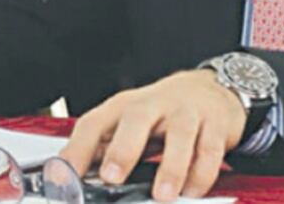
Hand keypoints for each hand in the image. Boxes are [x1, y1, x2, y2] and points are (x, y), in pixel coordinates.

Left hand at [59, 69, 245, 201]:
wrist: (209, 90)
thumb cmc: (163, 112)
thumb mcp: (131, 124)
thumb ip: (107, 147)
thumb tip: (76, 175)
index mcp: (125, 106)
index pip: (94, 122)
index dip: (79, 148)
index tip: (68, 175)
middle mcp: (154, 104)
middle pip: (136, 119)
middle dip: (123, 150)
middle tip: (112, 177)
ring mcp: (186, 111)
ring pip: (179, 135)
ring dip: (171, 168)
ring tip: (162, 195)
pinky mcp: (216, 124)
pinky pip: (210, 149)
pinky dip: (201, 174)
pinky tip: (192, 190)